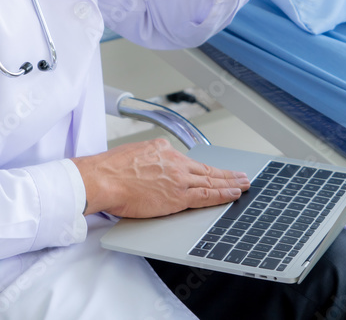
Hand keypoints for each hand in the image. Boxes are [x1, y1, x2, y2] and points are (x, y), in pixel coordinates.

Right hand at [73, 139, 249, 217]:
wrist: (103, 178)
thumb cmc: (109, 170)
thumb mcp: (133, 153)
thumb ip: (147, 157)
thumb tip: (150, 164)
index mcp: (163, 149)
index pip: (189, 161)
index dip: (205, 167)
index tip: (213, 169)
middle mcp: (174, 161)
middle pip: (206, 169)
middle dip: (225, 173)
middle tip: (241, 175)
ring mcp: (178, 178)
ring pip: (211, 180)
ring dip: (230, 182)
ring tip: (243, 184)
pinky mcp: (178, 195)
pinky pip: (207, 195)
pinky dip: (223, 194)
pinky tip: (233, 194)